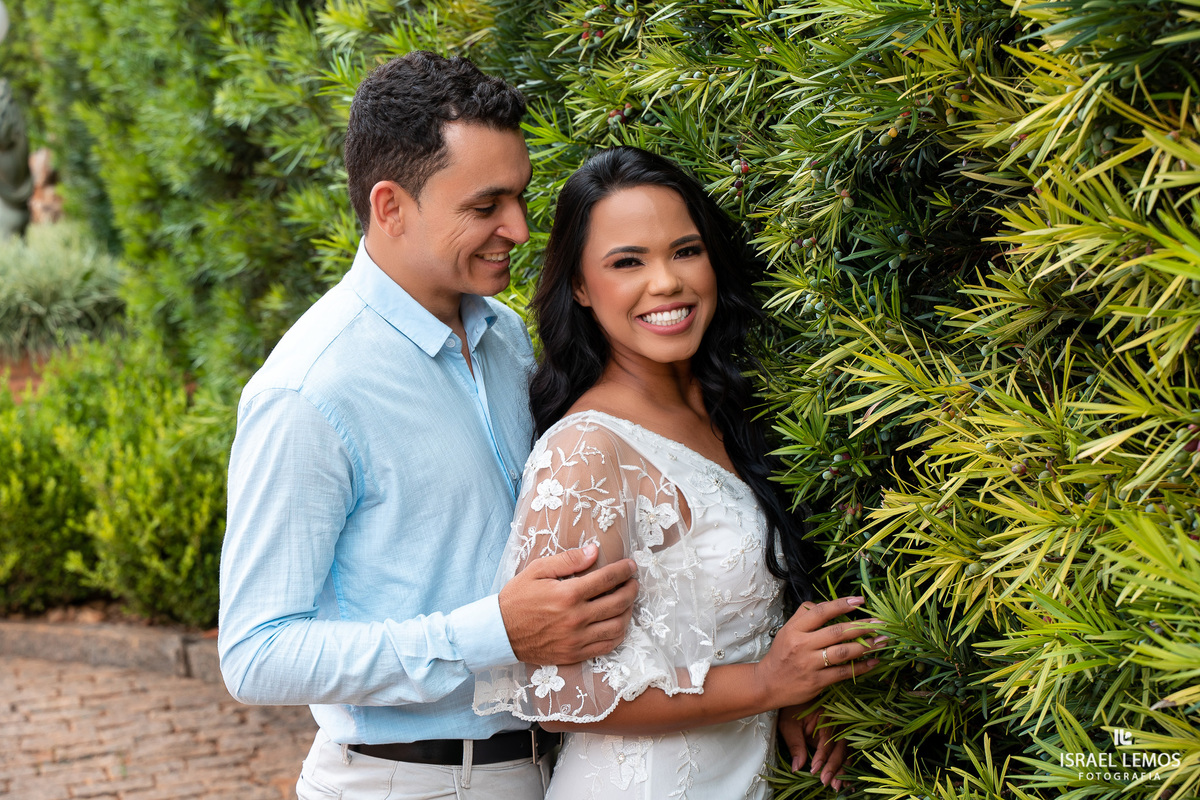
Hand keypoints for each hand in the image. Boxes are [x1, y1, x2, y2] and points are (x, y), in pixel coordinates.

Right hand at [499, 544, 638, 663]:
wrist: (500, 632)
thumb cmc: (517, 598)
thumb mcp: (537, 570)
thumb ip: (568, 560)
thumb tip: (595, 551)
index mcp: (568, 594)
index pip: (607, 579)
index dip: (624, 570)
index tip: (631, 565)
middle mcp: (576, 618)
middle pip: (618, 602)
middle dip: (631, 589)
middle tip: (633, 582)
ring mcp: (577, 639)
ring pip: (617, 626)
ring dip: (628, 612)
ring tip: (628, 601)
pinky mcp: (575, 653)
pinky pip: (607, 646)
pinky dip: (619, 634)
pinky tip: (618, 623)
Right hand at [752, 596, 884, 708]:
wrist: (767, 684)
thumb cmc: (781, 655)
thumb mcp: (786, 631)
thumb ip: (803, 616)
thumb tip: (824, 603)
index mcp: (794, 630)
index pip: (820, 612)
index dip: (841, 605)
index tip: (859, 600)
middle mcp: (802, 645)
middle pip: (837, 632)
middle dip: (862, 626)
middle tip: (881, 622)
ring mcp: (809, 664)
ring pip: (843, 652)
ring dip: (866, 646)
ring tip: (882, 641)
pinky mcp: (816, 682)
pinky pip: (843, 672)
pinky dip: (860, 667)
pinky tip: (874, 662)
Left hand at [779, 705, 850, 790]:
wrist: (794, 697)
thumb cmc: (790, 710)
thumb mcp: (789, 725)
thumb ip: (795, 746)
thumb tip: (798, 768)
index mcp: (826, 717)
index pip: (827, 740)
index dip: (822, 757)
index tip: (814, 770)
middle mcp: (837, 723)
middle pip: (840, 747)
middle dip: (834, 767)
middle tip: (826, 782)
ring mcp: (840, 730)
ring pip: (846, 752)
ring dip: (843, 769)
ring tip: (838, 786)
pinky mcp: (839, 737)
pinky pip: (845, 752)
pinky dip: (845, 766)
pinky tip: (846, 781)